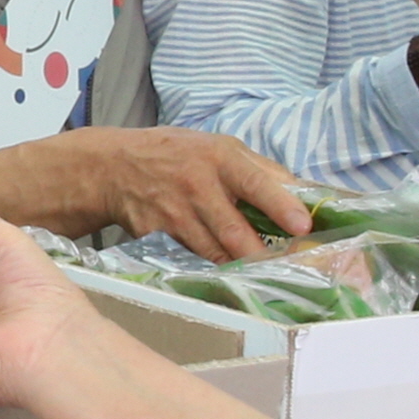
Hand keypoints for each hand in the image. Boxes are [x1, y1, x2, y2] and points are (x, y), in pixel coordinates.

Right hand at [100, 129, 314, 256]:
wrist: (115, 167)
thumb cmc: (178, 154)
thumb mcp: (219, 146)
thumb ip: (260, 169)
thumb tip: (303, 193)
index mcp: (220, 158)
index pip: (257, 183)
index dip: (281, 206)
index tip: (303, 226)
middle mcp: (198, 185)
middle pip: (234, 230)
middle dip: (260, 253)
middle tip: (286, 266)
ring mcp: (175, 213)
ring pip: (214, 252)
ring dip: (239, 265)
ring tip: (259, 272)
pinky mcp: (156, 235)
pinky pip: (192, 257)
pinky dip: (211, 265)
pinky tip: (224, 270)